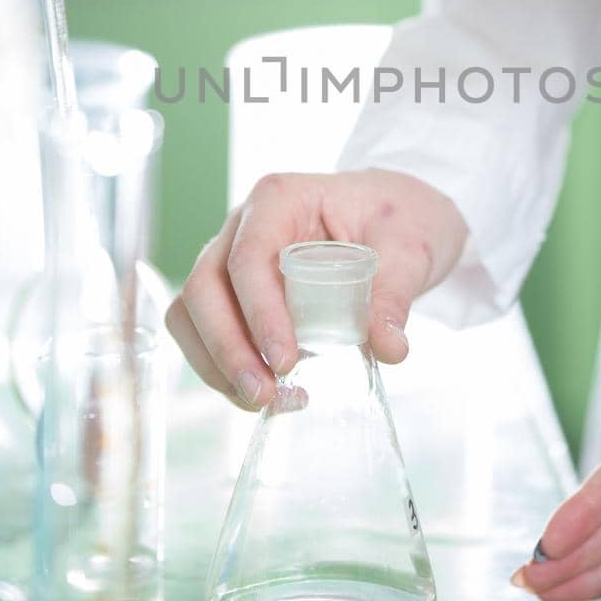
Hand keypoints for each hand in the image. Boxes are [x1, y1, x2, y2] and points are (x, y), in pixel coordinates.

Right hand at [164, 169, 467, 409]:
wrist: (398, 215)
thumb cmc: (398, 217)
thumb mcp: (409, 248)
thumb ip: (395, 294)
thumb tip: (389, 349)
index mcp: (279, 199)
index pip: (248, 256)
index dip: (258, 312)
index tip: (285, 361)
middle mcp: (242, 225)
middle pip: (204, 286)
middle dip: (226, 347)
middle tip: (264, 394)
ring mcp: (230, 257)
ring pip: (191, 311)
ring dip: (216, 363)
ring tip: (263, 401)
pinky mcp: (234, 292)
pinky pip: (205, 330)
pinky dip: (223, 368)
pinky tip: (268, 394)